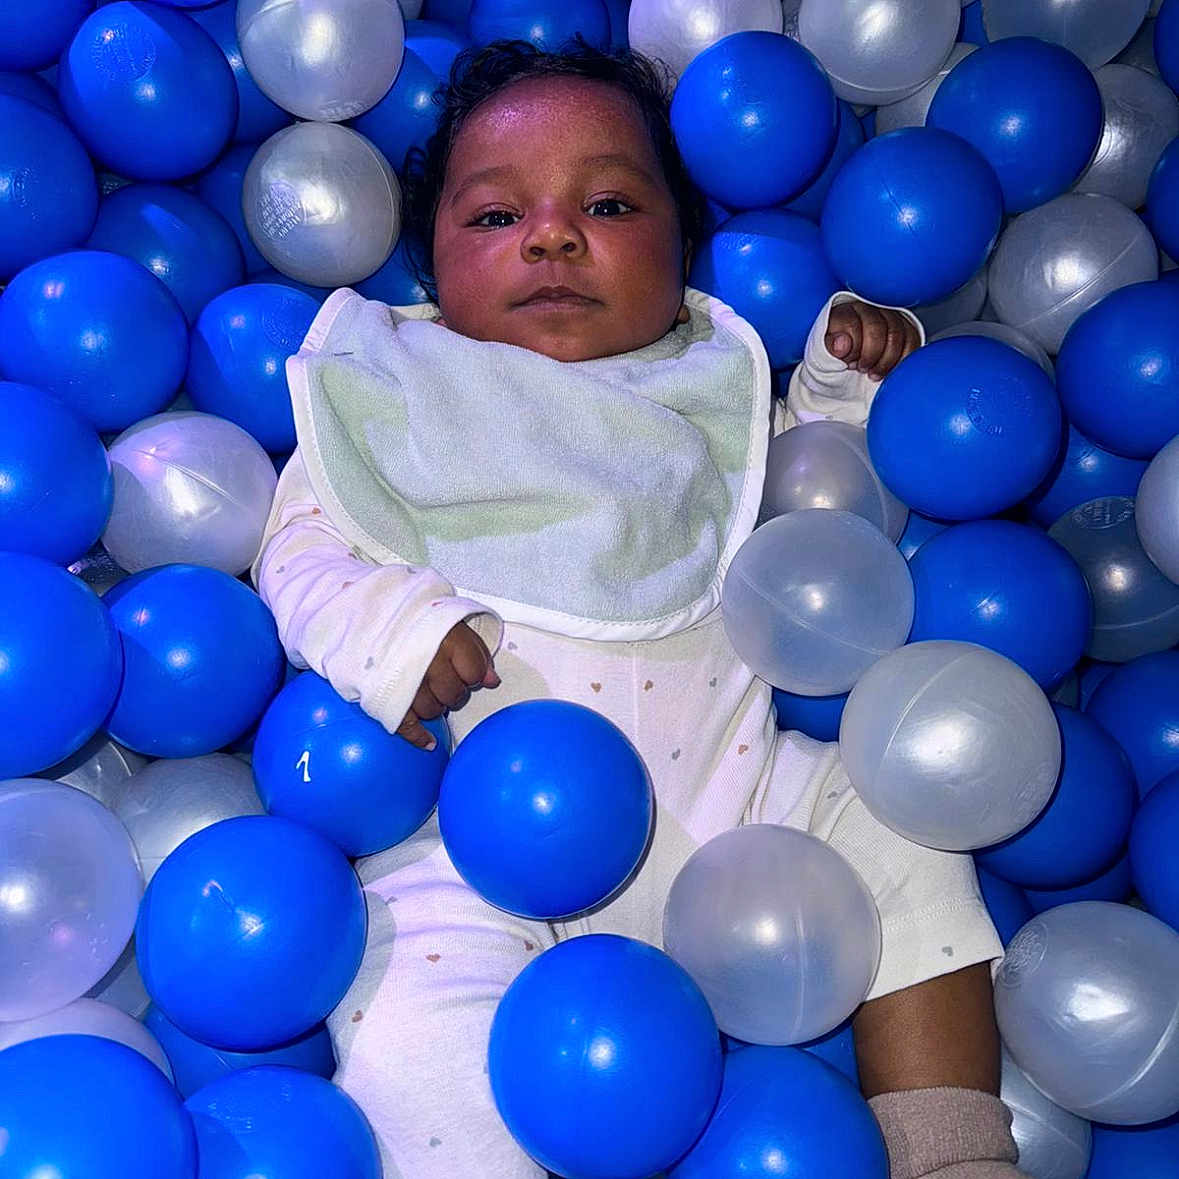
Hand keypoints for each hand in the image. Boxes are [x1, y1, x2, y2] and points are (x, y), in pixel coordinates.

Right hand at [396, 621, 499, 750]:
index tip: (466, 669)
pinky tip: (429, 742)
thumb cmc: (417, 619)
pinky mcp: (386, 695)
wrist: (372, 612)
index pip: (475, 672)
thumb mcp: (453, 624)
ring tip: (427, 690)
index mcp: (446, 639)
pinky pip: (406, 725)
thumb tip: (493, 681)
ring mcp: (405, 680)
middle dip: (453, 690)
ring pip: (432, 710)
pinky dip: (418, 736)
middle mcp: (427, 660)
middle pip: (454, 695)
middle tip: (444, 679)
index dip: (473, 674)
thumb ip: (476, 651)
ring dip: (434, 705)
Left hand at [825, 300, 920, 380]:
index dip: (851, 349)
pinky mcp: (906, 326)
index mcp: (844, 311)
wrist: (850, 357)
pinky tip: (890, 370)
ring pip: (896, 335)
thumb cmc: (836, 354)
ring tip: (873, 373)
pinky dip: (902, 361)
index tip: (848, 362)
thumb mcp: (824, 352)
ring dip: (885, 361)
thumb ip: (830, 347)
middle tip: (862, 369)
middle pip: (875, 329)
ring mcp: (889, 314)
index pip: (850, 324)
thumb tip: (842, 346)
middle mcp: (868, 307)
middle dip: (869, 356)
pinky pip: (911, 341)